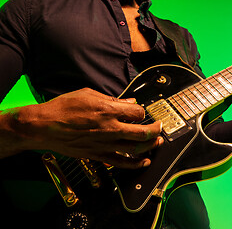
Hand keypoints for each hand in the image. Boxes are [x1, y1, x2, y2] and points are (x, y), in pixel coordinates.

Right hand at [15, 88, 162, 168]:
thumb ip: (112, 99)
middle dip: (156, 130)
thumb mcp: (88, 94)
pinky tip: (144, 162)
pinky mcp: (99, 155)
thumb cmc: (63, 108)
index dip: (142, 111)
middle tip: (159, 127)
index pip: (137, 112)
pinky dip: (135, 164)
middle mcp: (110, 128)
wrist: (45, 126)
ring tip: (157, 142)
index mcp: (108, 110)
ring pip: (136, 149)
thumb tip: (129, 102)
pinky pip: (121, 163)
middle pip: (142, 132)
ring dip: (150, 146)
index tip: (140, 112)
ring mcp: (105, 144)